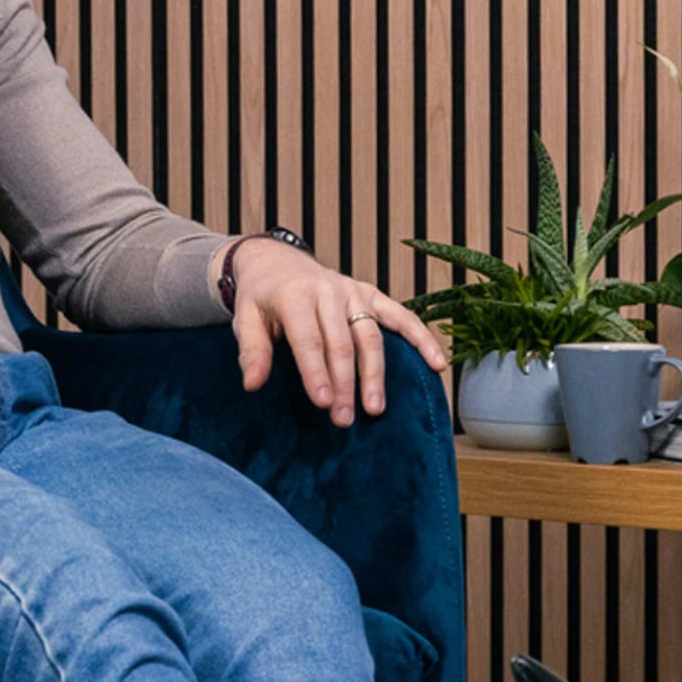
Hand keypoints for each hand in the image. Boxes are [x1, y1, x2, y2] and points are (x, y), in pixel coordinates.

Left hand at [227, 238, 452, 425]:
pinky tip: (436, 364)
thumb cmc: (261, 297)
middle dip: (344, 383)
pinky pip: (401, 316)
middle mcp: (329, 290)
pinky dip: (421, 338)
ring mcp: (354, 292)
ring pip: (371, 336)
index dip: (316, 372)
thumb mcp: (245, 319)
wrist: (276, 262)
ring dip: (375, 374)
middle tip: (343, 419)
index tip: (322, 403)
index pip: (309, 339)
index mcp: (296, 295)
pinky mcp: (371, 295)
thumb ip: (252, 351)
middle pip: (343, 343)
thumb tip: (252, 384)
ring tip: (375, 408)